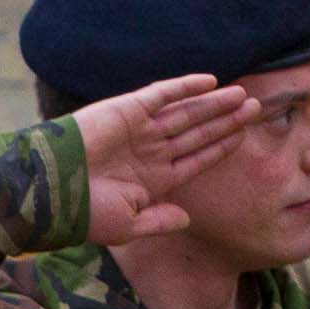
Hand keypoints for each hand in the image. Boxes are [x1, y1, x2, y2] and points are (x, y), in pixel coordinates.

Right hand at [75, 74, 259, 245]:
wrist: (53, 191)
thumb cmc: (86, 215)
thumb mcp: (128, 227)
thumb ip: (159, 221)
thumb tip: (187, 219)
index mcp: (152, 181)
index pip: (194, 161)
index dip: (220, 149)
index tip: (243, 138)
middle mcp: (150, 153)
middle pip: (197, 133)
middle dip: (226, 122)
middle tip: (257, 109)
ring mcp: (140, 130)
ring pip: (186, 113)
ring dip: (214, 104)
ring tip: (244, 96)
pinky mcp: (129, 110)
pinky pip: (162, 94)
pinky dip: (185, 87)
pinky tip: (210, 82)